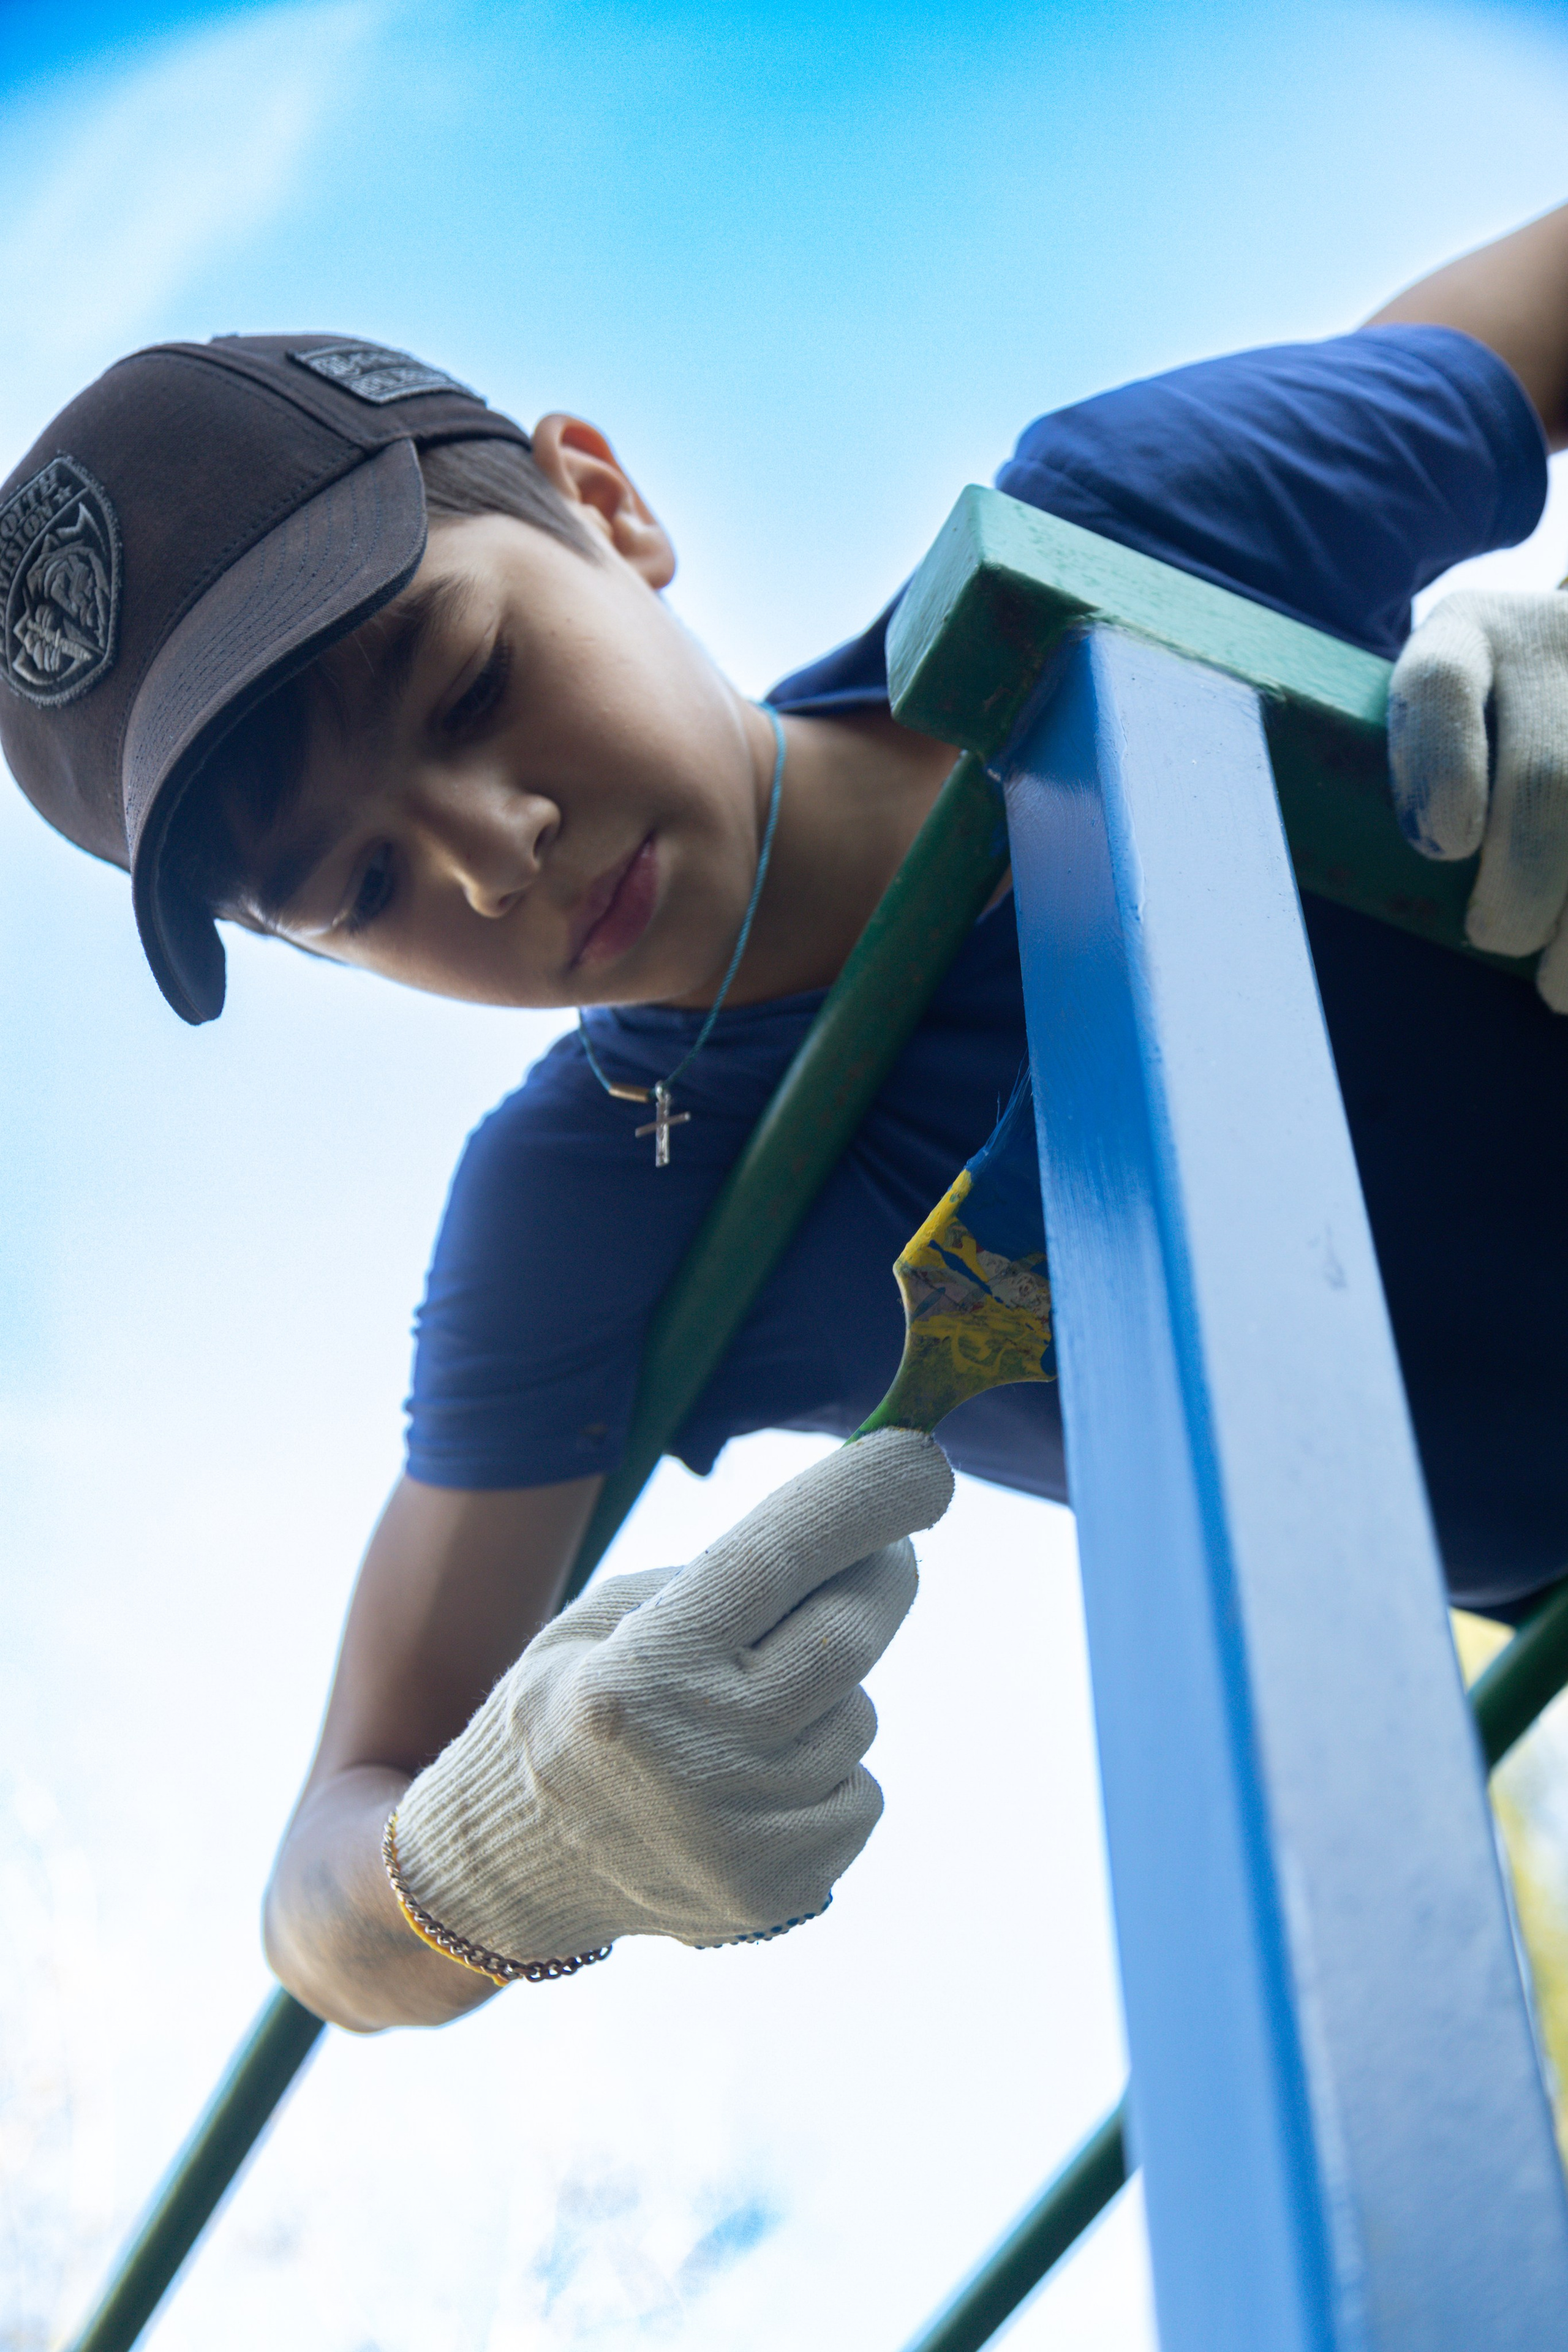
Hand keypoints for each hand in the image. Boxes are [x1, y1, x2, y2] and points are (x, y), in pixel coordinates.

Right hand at [391, 1427, 953, 1965]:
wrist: (521, 1863)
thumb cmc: (582, 1701)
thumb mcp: (613, 1615)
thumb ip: (724, 1582)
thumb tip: (865, 1545)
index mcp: (639, 1672)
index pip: (774, 1559)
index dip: (859, 1500)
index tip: (921, 1457)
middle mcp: (693, 1758)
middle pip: (845, 1639)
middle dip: (880, 1577)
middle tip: (887, 1548)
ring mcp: (739, 1837)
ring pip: (856, 1718)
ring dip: (830, 1692)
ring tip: (753, 1708)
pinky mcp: (778, 1890)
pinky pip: (859, 1793)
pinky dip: (828, 1771)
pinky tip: (759, 1780)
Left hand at [1388, 589, 1567, 1009]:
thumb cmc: (1479, 725)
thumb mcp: (1431, 721)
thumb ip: (1408, 780)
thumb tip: (1380, 896)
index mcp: (1467, 635)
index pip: (1443, 683)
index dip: (1443, 767)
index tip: (1445, 846)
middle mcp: (1555, 645)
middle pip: (1549, 777)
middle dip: (1523, 883)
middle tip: (1496, 935)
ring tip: (1556, 985)